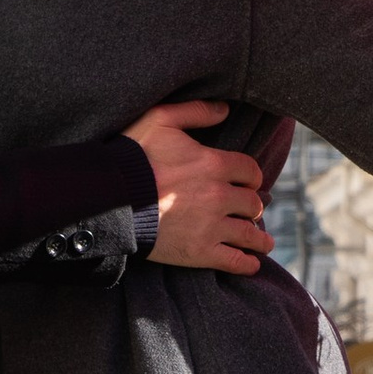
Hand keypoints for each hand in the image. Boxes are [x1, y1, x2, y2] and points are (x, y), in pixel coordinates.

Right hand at [126, 99, 270, 276]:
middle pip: (252, 203)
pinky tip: (251, 264)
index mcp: (214, 163)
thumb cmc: (131, 157)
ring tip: (263, 243)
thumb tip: (224, 109)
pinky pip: (233, 261)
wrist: (109, 199)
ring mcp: (211, 226)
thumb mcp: (160, 120)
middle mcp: (219, 196)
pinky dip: (245, 264)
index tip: (249, 183)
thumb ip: (194, 111)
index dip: (251, 177)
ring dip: (258, 238)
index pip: (250, 171)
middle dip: (252, 206)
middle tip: (250, 212)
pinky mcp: (199, 252)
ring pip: (248, 234)